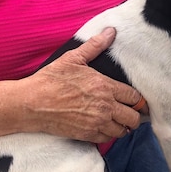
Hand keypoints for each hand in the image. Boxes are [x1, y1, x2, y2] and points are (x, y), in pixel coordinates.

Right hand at [26, 27, 143, 142]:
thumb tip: (111, 32)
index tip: (137, 100)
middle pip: (133, 118)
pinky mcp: (86, 135)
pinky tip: (105, 128)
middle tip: (132, 112)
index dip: (138, 100)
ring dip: (123, 126)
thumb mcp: (73, 58)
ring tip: (119, 121)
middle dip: (135, 116)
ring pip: (122, 131)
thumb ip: (95, 46)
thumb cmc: (51, 80)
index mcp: (105, 87)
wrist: (32, 103)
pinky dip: (109, 135)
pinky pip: (107, 139)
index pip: (134, 97)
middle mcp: (105, 107)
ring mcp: (96, 123)